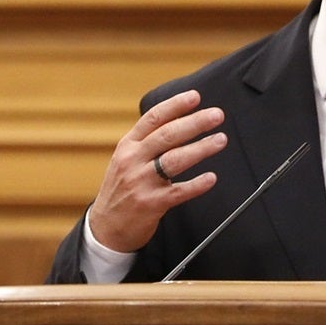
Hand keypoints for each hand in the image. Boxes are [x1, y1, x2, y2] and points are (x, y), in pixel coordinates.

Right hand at [86, 90, 227, 252]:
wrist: (105, 227)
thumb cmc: (121, 189)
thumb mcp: (125, 160)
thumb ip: (147, 142)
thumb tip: (179, 120)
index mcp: (128, 146)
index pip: (153, 119)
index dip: (175, 105)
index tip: (195, 97)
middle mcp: (133, 160)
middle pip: (168, 135)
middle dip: (195, 123)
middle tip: (217, 115)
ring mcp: (141, 182)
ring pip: (175, 160)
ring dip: (201, 148)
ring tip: (220, 140)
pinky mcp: (151, 204)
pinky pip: (179, 191)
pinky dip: (197, 184)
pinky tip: (211, 178)